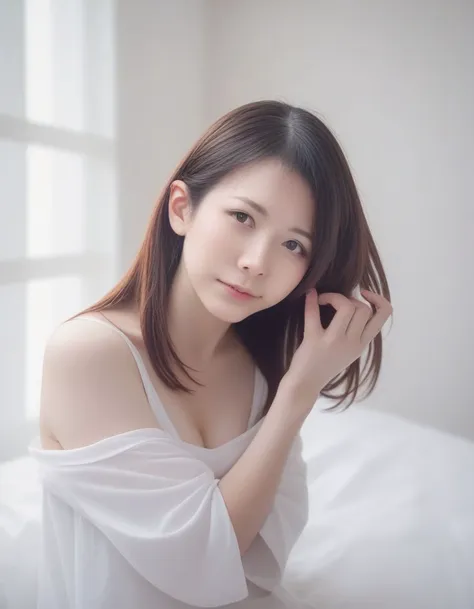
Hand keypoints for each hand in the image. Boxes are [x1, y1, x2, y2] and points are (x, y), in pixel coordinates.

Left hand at [282, 288, 392, 406]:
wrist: (306, 384)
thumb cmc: (326, 364)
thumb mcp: (349, 350)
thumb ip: (356, 331)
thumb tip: (355, 302)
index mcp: (362, 344)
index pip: (383, 316)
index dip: (378, 299)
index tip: (364, 294)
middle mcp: (352, 343)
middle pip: (363, 309)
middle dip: (350, 297)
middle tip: (335, 302)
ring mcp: (334, 342)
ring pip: (347, 307)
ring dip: (334, 296)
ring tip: (323, 300)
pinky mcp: (314, 341)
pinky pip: (313, 314)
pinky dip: (311, 300)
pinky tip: (310, 295)